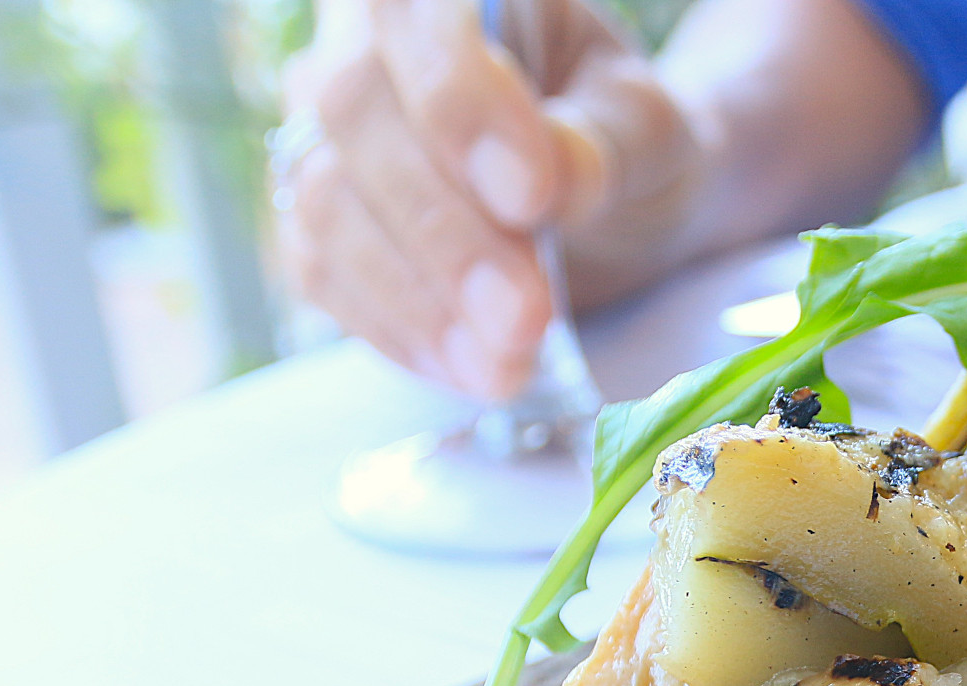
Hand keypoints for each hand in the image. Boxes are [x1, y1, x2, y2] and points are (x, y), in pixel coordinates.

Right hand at [275, 0, 690, 399]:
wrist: (616, 200)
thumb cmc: (628, 142)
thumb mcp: (649, 130)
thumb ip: (604, 141)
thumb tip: (550, 182)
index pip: (422, 21)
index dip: (464, 109)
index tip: (533, 199)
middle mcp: (361, 39)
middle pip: (356, 115)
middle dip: (446, 231)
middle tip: (526, 317)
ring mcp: (324, 130)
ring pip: (326, 203)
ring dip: (417, 298)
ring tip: (509, 364)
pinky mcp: (317, 220)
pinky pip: (323, 273)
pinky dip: (398, 331)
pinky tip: (472, 370)